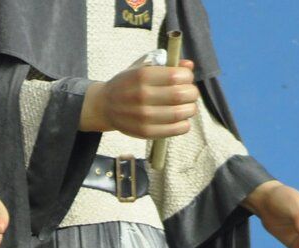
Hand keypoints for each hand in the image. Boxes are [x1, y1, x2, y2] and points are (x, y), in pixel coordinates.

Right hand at [79, 60, 198, 137]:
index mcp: (142, 76)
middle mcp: (142, 96)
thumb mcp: (143, 68)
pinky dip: (184, 124)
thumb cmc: (129, 84)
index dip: (188, 77)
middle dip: (191, 93)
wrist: (106, 106)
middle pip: (181, 95)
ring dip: (190, 108)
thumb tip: (189, 66)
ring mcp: (143, 116)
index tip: (186, 78)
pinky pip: (176, 129)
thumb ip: (167, 65)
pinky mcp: (146, 132)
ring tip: (186, 106)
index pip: (177, 76)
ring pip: (181, 113)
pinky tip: (181, 119)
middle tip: (189, 93)